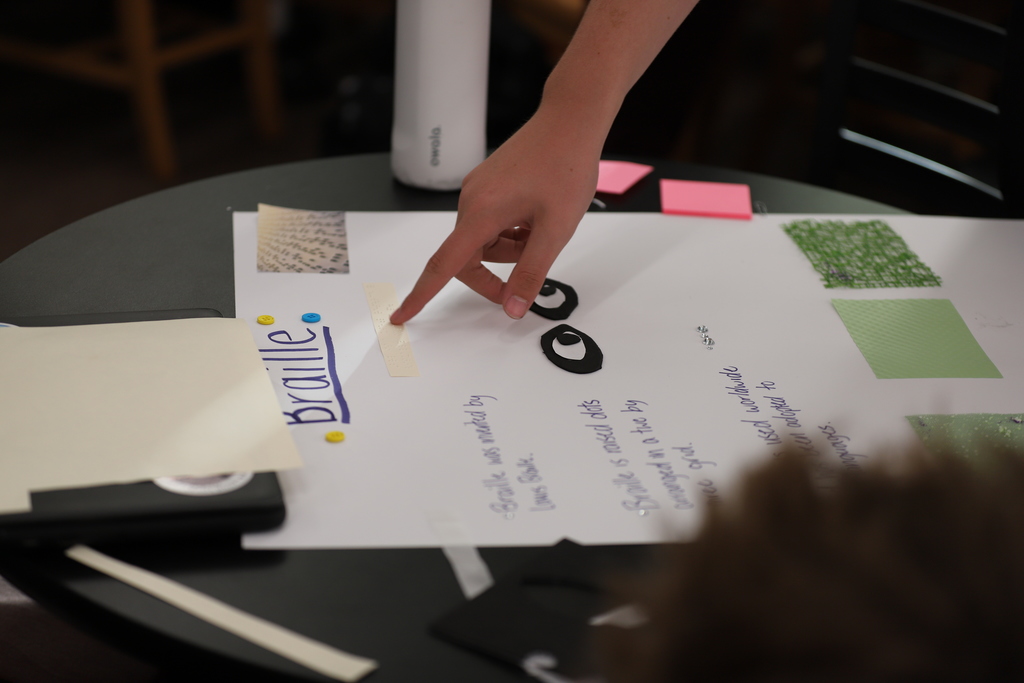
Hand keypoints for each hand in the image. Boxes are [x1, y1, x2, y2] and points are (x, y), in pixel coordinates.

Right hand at [389, 107, 600, 323]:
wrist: (570, 121)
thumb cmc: (565, 168)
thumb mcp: (556, 230)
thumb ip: (532, 272)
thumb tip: (512, 308)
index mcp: (482, 213)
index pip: (444, 265)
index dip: (421, 295)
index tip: (401, 316)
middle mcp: (472, 200)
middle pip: (468, 256)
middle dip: (496, 272)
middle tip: (529, 276)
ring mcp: (478, 190)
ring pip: (483, 240)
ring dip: (509, 249)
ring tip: (542, 232)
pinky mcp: (488, 183)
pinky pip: (490, 221)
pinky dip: (509, 231)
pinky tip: (535, 218)